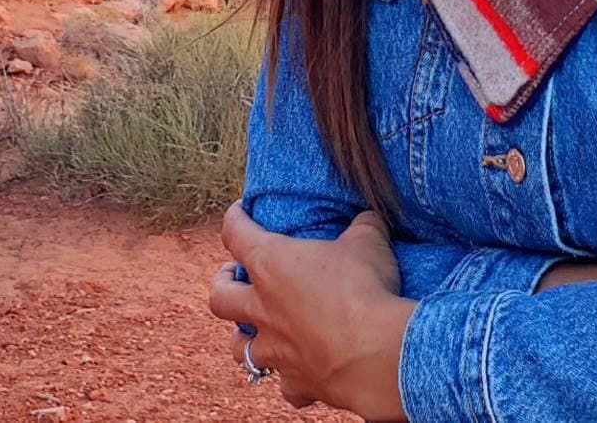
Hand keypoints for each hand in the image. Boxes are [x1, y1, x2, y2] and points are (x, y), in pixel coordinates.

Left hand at [208, 199, 417, 419]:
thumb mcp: (368, 240)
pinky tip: (303, 369)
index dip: (234, 218)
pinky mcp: (297, 382)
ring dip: (246, 339)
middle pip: (219, 298)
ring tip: (258, 330)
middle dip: (222, 284)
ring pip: (240, 350)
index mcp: (271, 263)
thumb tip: (368, 218)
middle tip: (233, 276)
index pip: (235, 233)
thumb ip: (362, 225)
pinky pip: (286, 385)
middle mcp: (263, 308)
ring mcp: (276, 350)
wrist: (376, 354)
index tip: (239, 212)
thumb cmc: (364, 287)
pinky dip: (291, 377)